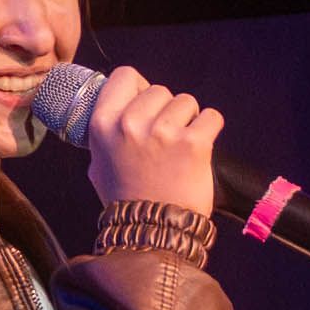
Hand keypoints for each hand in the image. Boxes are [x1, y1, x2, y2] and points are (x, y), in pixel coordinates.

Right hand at [63, 63, 227, 224]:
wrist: (153, 233)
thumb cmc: (126, 201)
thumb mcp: (98, 165)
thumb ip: (106, 135)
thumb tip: (115, 114)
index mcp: (103, 124)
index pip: (126, 76)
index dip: (139, 88)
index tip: (146, 105)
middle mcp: (131, 123)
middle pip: (159, 90)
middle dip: (166, 110)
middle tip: (165, 139)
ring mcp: (163, 132)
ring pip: (186, 102)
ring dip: (188, 121)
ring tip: (180, 148)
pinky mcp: (193, 143)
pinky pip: (211, 117)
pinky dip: (210, 129)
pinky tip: (199, 148)